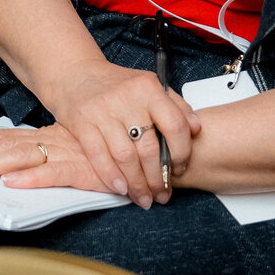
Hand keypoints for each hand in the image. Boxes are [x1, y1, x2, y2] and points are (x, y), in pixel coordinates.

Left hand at [0, 122, 148, 198]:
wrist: (156, 150)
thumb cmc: (118, 156)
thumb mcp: (81, 155)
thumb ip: (57, 160)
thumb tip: (23, 171)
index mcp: (53, 137)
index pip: (9, 139)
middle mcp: (57, 142)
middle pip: (8, 145)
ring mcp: (70, 154)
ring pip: (24, 157)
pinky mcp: (86, 170)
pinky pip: (55, 174)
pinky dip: (33, 178)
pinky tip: (13, 183)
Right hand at [32, 59, 198, 207]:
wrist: (77, 75)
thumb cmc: (119, 86)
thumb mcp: (150, 87)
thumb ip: (176, 106)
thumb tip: (197, 129)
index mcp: (148, 88)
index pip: (174, 125)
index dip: (181, 153)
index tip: (179, 169)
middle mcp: (126, 98)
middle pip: (149, 148)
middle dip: (158, 178)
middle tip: (162, 195)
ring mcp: (102, 111)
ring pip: (125, 157)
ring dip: (137, 184)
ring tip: (144, 199)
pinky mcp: (81, 123)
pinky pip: (99, 156)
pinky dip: (111, 177)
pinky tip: (122, 189)